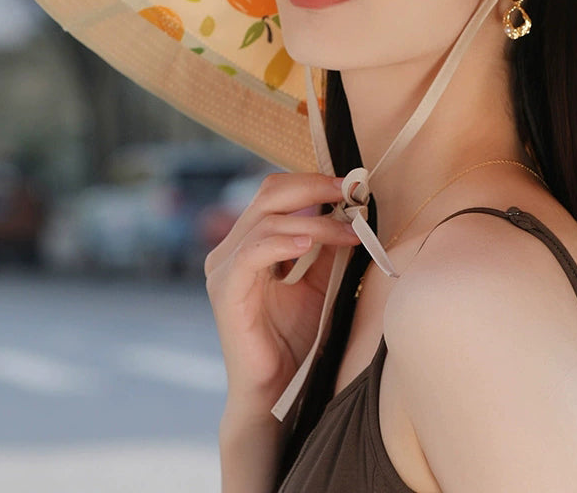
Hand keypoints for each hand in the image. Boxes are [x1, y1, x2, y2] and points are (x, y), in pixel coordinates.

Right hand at [205, 171, 359, 416]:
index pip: (277, 193)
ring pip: (267, 220)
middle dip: (314, 188)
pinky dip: (282, 242)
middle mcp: (231, 249)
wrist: (277, 393)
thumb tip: (352, 210)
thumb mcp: (319, 283)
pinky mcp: (225, 291)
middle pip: (269, 195)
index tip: (353, 185)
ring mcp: (223, 268)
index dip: (313, 182)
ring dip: (315, 222)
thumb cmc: (296, 340)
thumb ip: (326, 247)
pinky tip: (309, 244)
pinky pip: (252, 252)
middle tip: (351, 192)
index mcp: (249, 242)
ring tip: (349, 231)